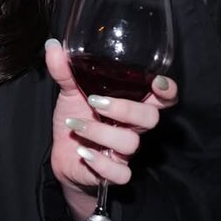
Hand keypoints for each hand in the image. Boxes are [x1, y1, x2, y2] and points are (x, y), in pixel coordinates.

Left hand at [45, 39, 178, 220]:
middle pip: (150, 119)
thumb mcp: (69, 93)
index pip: (163, 98)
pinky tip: (82, 151)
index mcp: (130, 105)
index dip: (167, 90)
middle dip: (125, 109)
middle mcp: (132, 128)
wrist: (63, 157)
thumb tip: (53, 47)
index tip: (157, 81)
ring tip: (74, 124)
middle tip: (95, 102)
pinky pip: (120, 173)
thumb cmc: (76, 119)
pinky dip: (100, 162)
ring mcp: (124, 152)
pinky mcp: (113, 173)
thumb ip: (64, 71)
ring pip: (130, 144)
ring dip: (99, 133)